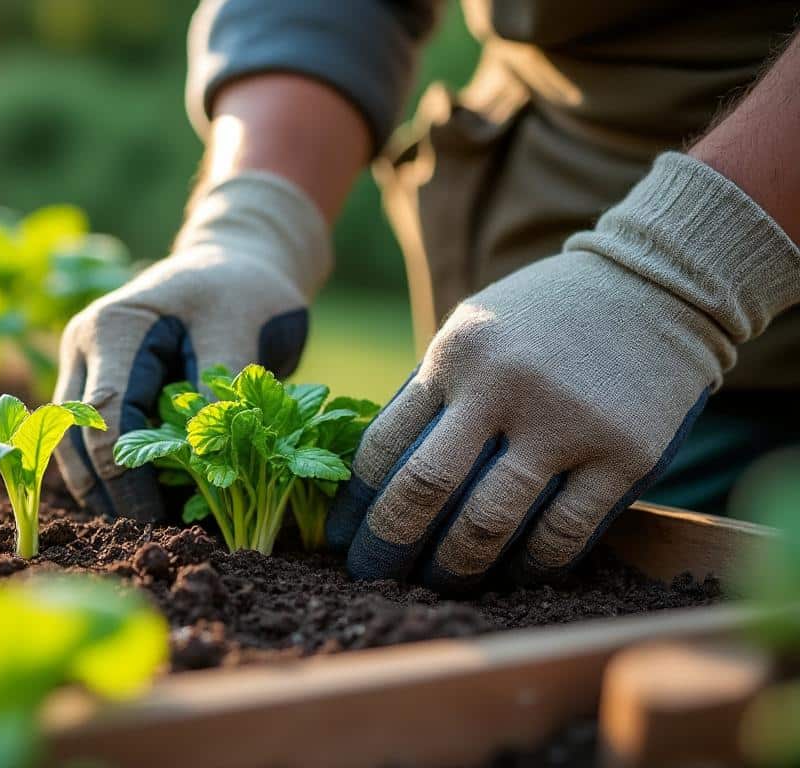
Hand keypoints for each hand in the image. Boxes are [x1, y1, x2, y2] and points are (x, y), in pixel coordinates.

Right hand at [53, 172, 330, 519]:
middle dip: (110, 495)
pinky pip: (95, 446)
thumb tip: (203, 458)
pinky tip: (153, 509)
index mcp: (113, 328)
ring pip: (73, 450)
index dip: (129, 475)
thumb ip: (218, 387)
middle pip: (75, 441)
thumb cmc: (243, 289)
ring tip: (152, 531)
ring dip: (106, 494)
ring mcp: (85, 370)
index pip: (105, 417)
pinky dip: (118, 480)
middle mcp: (85, 349)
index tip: (165, 518)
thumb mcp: (240, 326)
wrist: (237, 262)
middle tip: (155, 538)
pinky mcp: (101, 390)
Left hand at [328, 151, 799, 590]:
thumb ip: (432, 394)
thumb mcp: (474, 332)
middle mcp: (504, 385)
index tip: (340, 540)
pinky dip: (529, 567)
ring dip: (455, 567)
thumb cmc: (544, 319)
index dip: (355, 503)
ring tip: (437, 586)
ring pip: (490, 522)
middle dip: (389, 545)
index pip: (384, 443)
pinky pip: (563, 533)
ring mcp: (567, 421)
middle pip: (426, 486)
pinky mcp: (626, 455)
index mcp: (456, 354)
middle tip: (370, 580)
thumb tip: (375, 479)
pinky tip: (511, 577)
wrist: (655, 286)